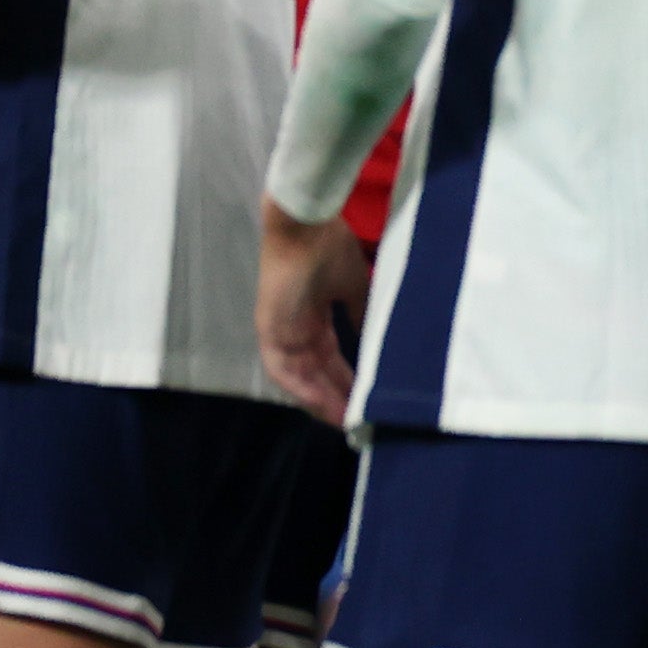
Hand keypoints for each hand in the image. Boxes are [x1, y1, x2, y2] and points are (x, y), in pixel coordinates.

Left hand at [256, 203, 369, 422]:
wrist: (307, 225)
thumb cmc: (330, 247)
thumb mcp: (354, 287)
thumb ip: (360, 315)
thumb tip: (377, 338)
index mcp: (312, 318)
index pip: (331, 359)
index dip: (349, 381)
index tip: (369, 401)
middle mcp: (294, 329)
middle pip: (316, 374)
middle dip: (338, 398)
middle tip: (360, 421)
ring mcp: (280, 330)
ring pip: (299, 378)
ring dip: (321, 400)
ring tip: (345, 421)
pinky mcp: (270, 329)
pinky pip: (282, 370)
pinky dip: (302, 389)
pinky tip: (323, 404)